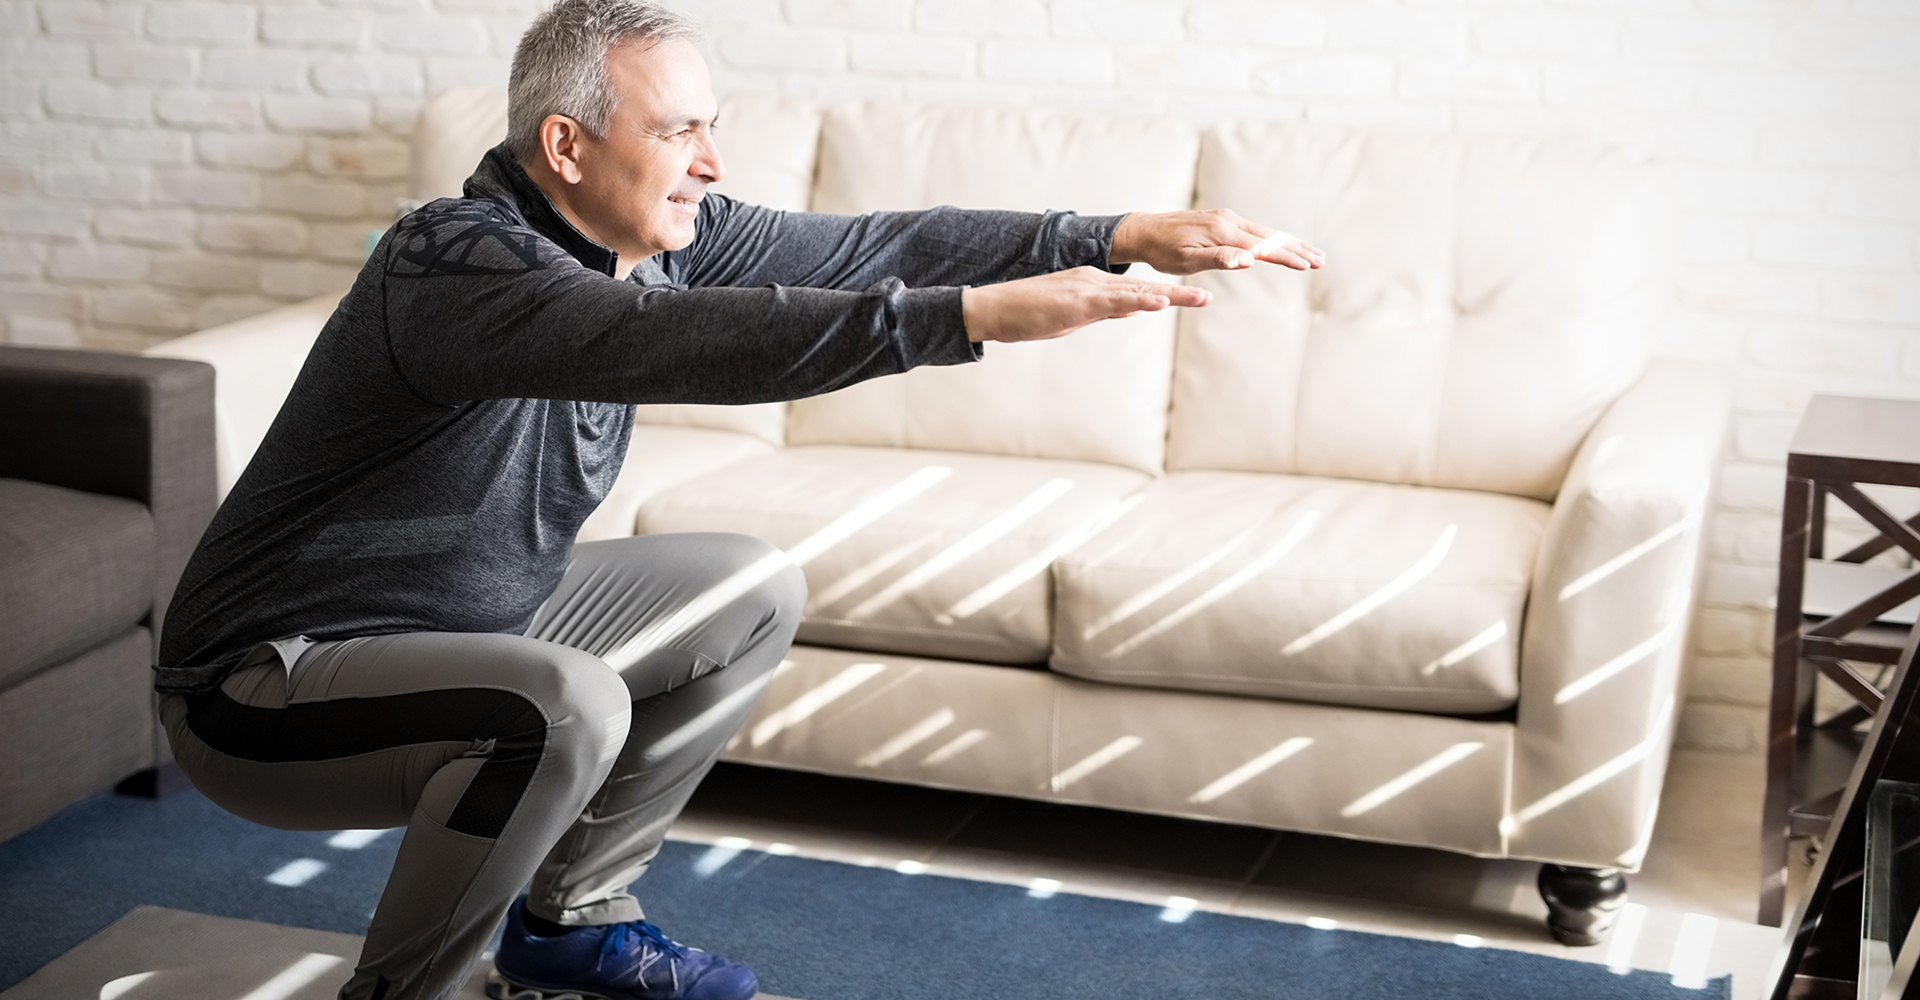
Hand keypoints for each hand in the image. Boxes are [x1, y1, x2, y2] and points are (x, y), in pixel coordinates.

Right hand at [961, 266, 1210, 343]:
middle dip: (1178, 294)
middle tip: (1207, 296)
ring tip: (1200, 298)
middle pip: (1145, 288)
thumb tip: (1130, 311)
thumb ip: (1101, 312)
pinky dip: (1139, 302)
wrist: (993, 307)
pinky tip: (1159, 304)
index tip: (1192, 296)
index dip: (1166, 294)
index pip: (1136, 291)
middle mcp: (1095, 281)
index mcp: (1094, 285)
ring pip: (1137, 293)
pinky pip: (1114, 302)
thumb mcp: (1071, 316)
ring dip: (1171, 296)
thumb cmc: (1026, 314)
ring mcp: (1088, 289)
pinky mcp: (1078, 302)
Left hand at [1110, 208, 1325, 274]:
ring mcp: (1227, 218)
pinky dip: (1272, 238)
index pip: (1264, 246)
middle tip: (1321, 260)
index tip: (1309, 265)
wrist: (1144, 231)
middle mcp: (1229, 221)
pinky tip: (1279, 244)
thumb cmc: (1163, 252)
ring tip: (1309, 253)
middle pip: (1271, 236)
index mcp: (1224, 232)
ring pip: (1265, 232)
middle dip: (1297, 248)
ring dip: (1288, 243)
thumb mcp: (1187, 261)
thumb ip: (1219, 259)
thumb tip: (1249, 260)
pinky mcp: (1222, 220)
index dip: (1288, 256)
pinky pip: (1254, 230)